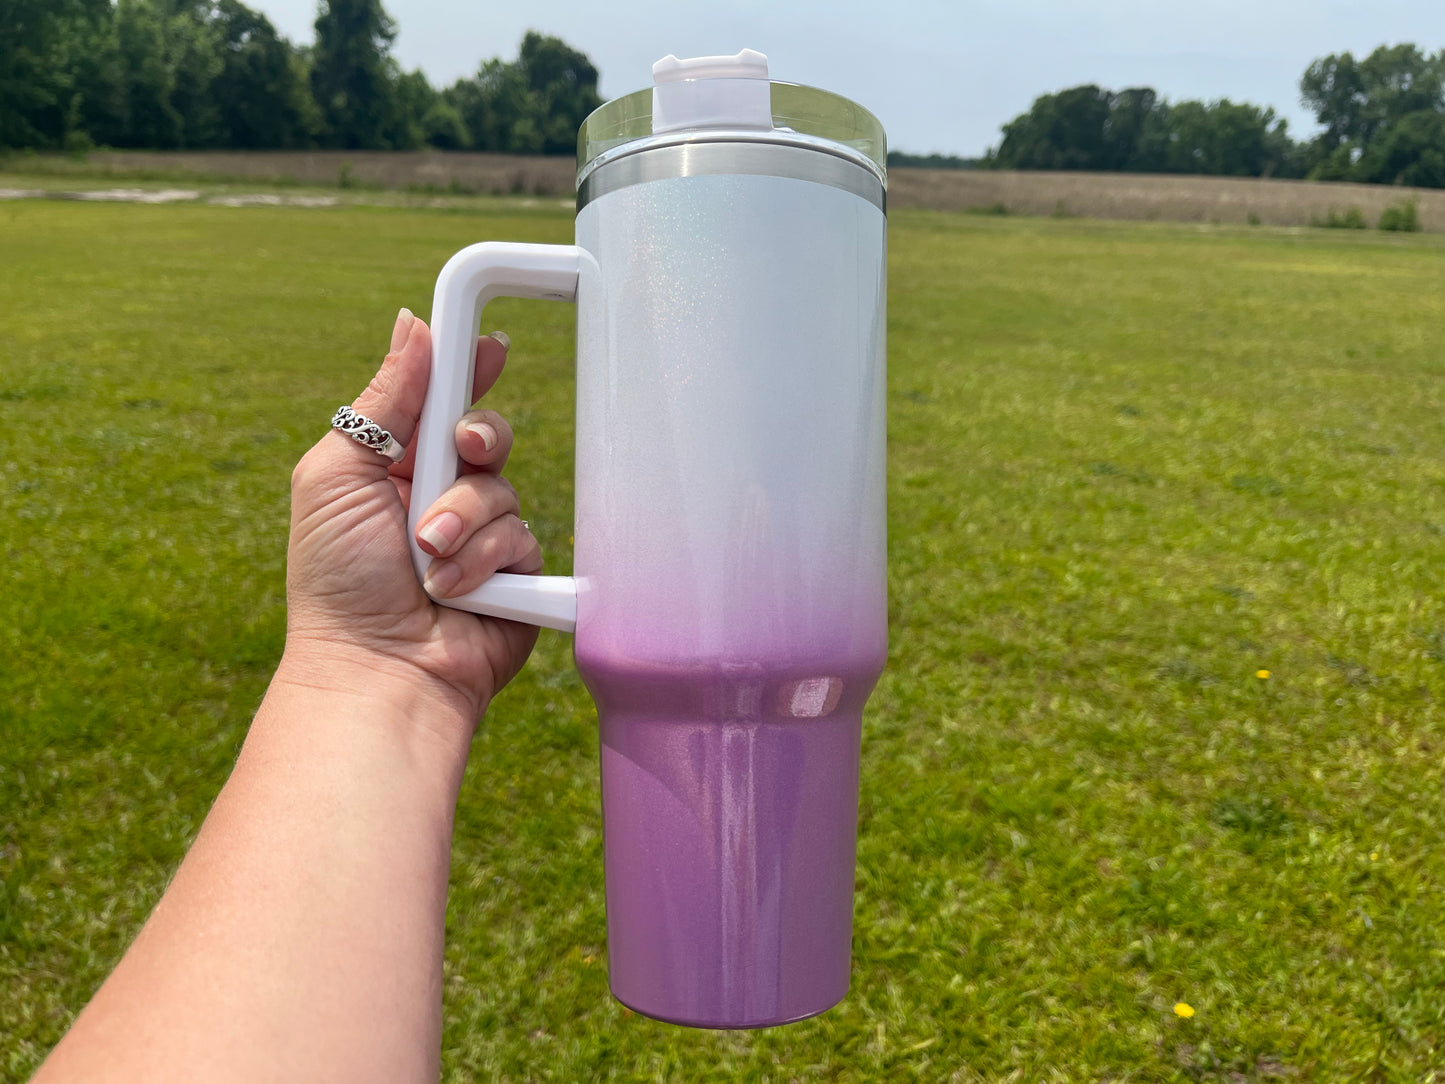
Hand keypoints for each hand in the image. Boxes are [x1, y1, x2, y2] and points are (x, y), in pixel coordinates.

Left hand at [285, 310, 541, 721]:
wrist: (376, 668)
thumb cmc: (338, 580)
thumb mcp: (339, 474)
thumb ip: (382, 401)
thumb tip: (412, 324)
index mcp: (393, 466)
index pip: (441, 401)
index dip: (468, 368)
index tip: (490, 345)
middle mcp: (441, 497)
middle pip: (486, 434)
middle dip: (478, 438)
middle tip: (463, 451)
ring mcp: (479, 537)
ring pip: (504, 490)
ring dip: (462, 521)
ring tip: (427, 559)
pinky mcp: (514, 575)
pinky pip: (523, 538)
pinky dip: (485, 560)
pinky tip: (455, 589)